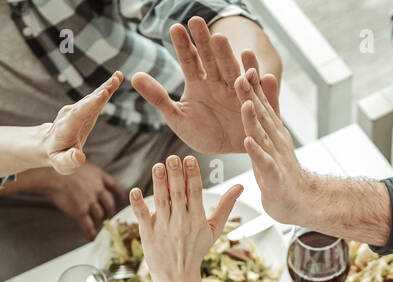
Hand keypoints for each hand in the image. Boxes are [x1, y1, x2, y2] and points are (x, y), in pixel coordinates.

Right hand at [30, 163, 126, 240]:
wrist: (51, 175)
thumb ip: (87, 174)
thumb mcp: (80, 163)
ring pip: (99, 215)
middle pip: (109, 203)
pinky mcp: (81, 211)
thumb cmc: (60, 167)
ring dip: (98, 221)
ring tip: (97, 225)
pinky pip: (89, 225)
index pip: (113, 185)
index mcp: (98, 175)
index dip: (118, 192)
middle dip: (109, 211)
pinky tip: (91, 238)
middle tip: (108, 215)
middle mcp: (97, 188)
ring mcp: (90, 200)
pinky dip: (91, 233)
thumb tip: (86, 180)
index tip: (121, 197)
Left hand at [41, 71, 123, 174]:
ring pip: (92, 98)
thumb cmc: (57, 156)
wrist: (48, 144)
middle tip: (114, 80)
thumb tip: (80, 157)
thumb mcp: (61, 164)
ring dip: (105, 87)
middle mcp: (70, 115)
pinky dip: (105, 89)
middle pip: (86, 102)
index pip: (78, 114)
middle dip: (100, 93)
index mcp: (66, 129)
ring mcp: (76, 109)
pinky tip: (116, 79)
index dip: (91, 104)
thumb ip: (69, 160)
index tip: (103, 94)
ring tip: (118, 76)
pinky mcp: (84, 108)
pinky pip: (95, 98)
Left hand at [129, 154, 241, 281]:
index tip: (189, 159)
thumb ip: (226, 206)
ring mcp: (163, 229)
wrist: (178, 278)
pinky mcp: (148, 234)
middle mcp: (180, 223)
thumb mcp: (214, 230)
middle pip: (178, 195)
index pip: (195, 193)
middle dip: (175, 175)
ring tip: (158, 166)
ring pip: (161, 202)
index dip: (192, 175)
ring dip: (159, 184)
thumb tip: (240, 187)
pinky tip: (134, 190)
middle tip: (173, 157)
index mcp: (197, 220)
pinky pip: (142, 217)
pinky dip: (138, 205)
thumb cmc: (196, 251)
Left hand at [132, 17, 275, 154]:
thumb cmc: (203, 133)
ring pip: (232, 69)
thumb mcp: (177, 118)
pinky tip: (255, 69)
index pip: (189, 60)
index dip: (183, 45)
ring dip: (227, 54)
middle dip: (203, 41)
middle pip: (210, 58)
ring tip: (220, 39)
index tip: (175, 28)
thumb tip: (134, 77)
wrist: (226, 149)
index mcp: (198, 83)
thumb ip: (158, 97)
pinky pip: (257, 91)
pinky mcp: (254, 103)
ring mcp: (237, 90)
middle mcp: (218, 81)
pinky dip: (257, 81)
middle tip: (195, 21)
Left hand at [235, 67, 308, 223]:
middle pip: (261, 112)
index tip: (244, 57)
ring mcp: (275, 156)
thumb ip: (270, 110)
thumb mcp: (274, 137)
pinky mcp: (274, 176)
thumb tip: (264, 82)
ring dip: (254, 118)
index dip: (253, 80)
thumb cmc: (281, 170)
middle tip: (241, 70)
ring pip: (262, 134)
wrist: (300, 201)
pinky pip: (264, 163)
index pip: (261, 101)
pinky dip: (257, 152)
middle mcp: (274, 139)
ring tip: (245, 102)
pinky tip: (249, 142)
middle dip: (251, 92)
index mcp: (271, 130)